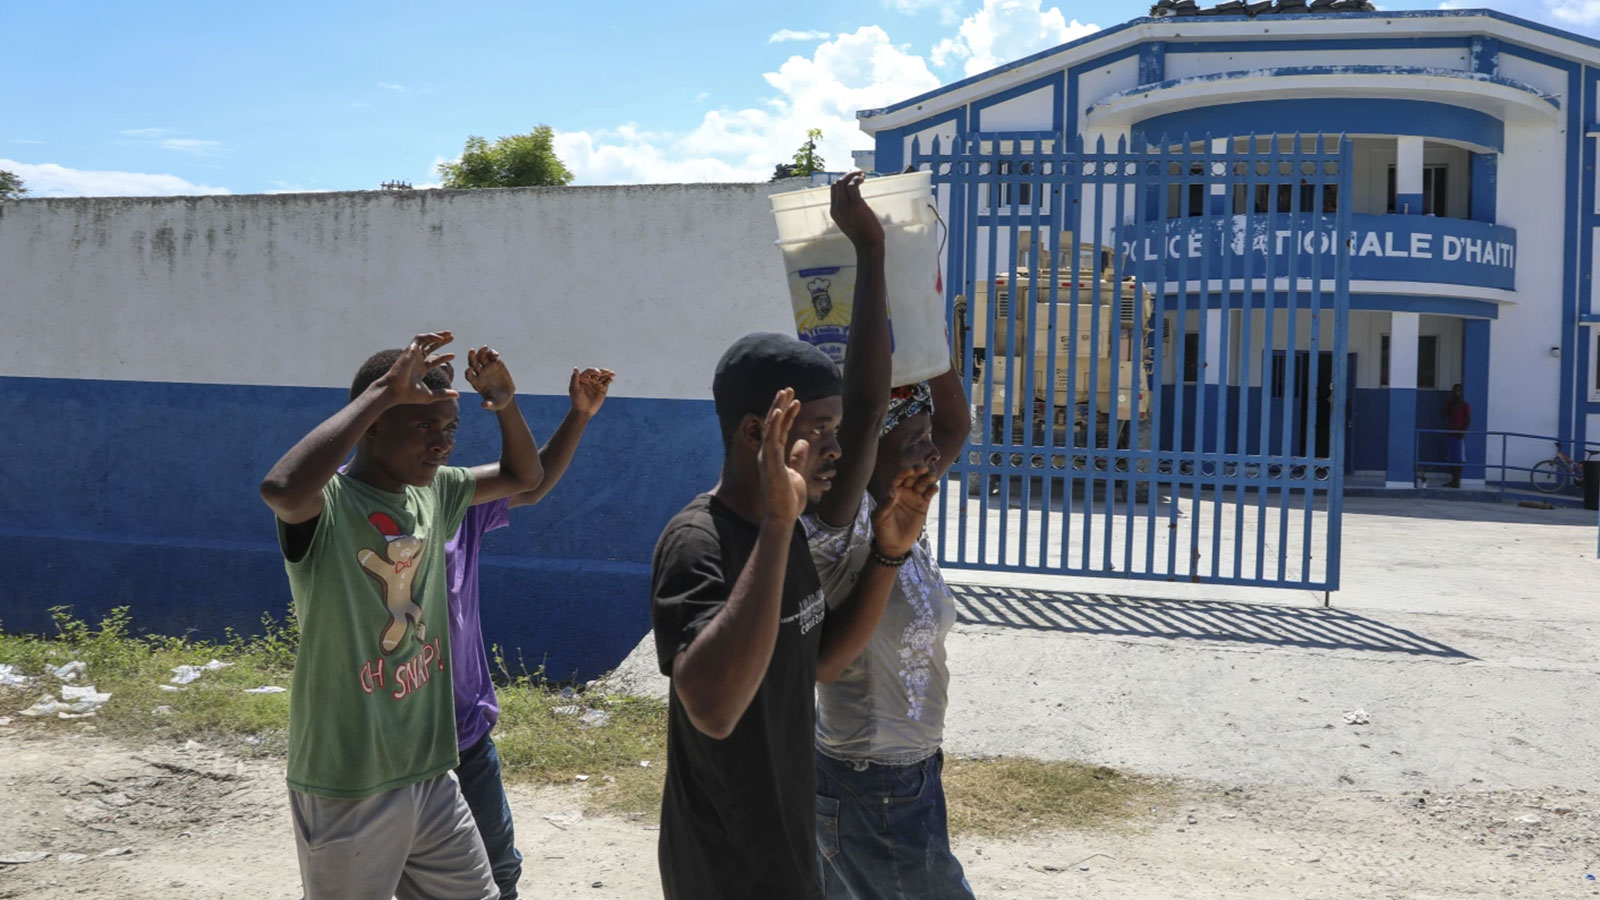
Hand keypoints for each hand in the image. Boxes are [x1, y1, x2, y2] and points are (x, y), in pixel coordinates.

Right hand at [380, 332, 458, 405]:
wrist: (396, 391)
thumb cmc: (409, 395)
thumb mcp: (430, 395)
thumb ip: (444, 394)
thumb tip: (458, 395)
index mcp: (420, 370)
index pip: (433, 361)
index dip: (443, 357)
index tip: (453, 355)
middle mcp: (416, 361)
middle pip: (430, 347)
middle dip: (441, 341)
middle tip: (452, 337)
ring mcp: (413, 355)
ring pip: (426, 340)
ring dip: (437, 335)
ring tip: (449, 334)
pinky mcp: (410, 349)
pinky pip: (420, 338)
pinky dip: (430, 336)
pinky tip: (440, 339)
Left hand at [464, 346, 515, 411]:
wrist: (506, 396)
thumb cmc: (498, 402)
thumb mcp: (494, 405)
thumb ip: (489, 405)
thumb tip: (483, 405)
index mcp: (476, 382)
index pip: (469, 376)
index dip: (468, 373)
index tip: (469, 370)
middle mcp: (479, 373)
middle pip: (473, 363)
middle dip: (471, 357)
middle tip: (471, 351)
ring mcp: (487, 367)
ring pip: (481, 357)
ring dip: (482, 352)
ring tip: (484, 348)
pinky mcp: (496, 363)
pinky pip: (492, 356)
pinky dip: (493, 354)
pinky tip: (496, 355)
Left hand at [569, 367, 614, 417]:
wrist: (584, 411)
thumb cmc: (577, 400)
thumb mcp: (574, 389)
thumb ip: (575, 378)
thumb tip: (575, 368)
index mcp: (583, 378)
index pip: (589, 371)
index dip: (594, 370)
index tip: (598, 373)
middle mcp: (590, 379)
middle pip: (598, 372)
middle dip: (603, 371)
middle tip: (607, 371)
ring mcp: (597, 383)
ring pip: (603, 377)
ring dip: (608, 374)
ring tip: (612, 373)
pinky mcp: (603, 388)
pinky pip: (607, 382)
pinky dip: (609, 380)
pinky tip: (611, 379)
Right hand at [757, 388, 808, 524]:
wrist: (783, 516)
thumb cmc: (788, 499)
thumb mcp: (797, 473)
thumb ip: (798, 457)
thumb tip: (803, 442)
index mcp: (773, 456)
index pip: (781, 430)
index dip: (788, 415)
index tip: (796, 401)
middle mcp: (767, 453)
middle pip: (773, 424)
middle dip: (780, 405)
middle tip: (788, 389)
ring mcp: (767, 456)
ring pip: (770, 426)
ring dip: (777, 407)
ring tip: (784, 392)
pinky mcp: (770, 461)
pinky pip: (771, 438)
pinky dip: (775, 422)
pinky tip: (780, 409)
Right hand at [830, 171, 884, 250]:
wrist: (869, 244)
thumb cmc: (863, 234)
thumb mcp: (850, 221)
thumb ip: (848, 211)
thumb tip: (853, 199)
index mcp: (834, 212)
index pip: (833, 190)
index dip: (842, 181)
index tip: (853, 179)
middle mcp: (836, 208)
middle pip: (836, 184)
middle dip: (847, 176)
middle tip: (859, 175)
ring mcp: (845, 206)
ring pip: (842, 182)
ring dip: (852, 175)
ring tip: (862, 176)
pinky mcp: (856, 205)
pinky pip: (852, 185)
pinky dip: (856, 179)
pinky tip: (862, 179)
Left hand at [869, 465, 938, 556]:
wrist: (894, 544)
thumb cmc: (882, 529)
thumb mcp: (880, 518)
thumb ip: (885, 504)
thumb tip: (892, 491)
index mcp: (891, 491)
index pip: (898, 478)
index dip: (904, 473)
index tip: (910, 469)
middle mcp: (903, 491)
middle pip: (911, 477)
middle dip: (917, 471)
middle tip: (924, 467)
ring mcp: (914, 497)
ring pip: (921, 483)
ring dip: (927, 478)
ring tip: (932, 476)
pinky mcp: (923, 505)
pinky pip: (928, 494)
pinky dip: (932, 489)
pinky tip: (934, 488)